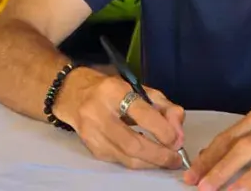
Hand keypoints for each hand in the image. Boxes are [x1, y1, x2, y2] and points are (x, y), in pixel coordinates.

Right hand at [56, 69, 185, 169]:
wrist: (72, 94)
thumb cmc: (109, 89)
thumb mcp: (138, 88)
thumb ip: (162, 106)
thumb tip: (178, 130)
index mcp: (113, 91)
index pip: (142, 113)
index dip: (163, 130)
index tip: (177, 140)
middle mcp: (99, 113)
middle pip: (133, 143)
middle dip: (159, 155)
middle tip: (175, 158)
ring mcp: (92, 133)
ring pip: (127, 158)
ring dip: (151, 162)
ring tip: (166, 160)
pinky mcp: (91, 148)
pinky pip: (120, 161)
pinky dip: (138, 162)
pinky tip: (148, 157)